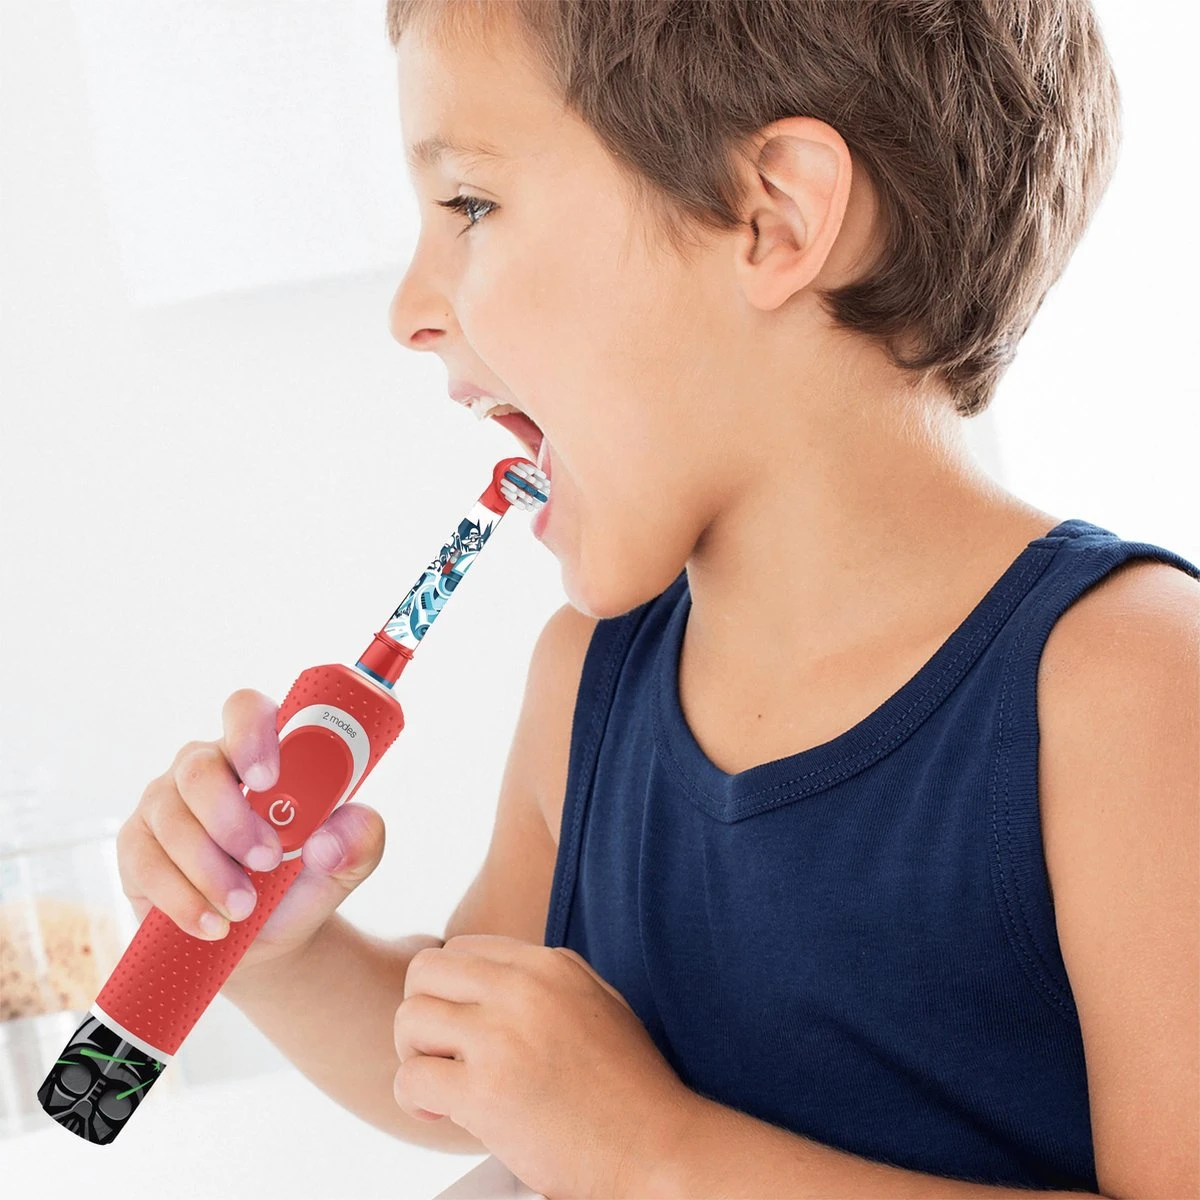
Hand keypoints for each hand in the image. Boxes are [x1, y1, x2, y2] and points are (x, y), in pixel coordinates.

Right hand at [117, 687, 385, 984]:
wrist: (269, 939)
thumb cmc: (308, 881)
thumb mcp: (350, 862)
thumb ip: (359, 840)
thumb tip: (327, 841)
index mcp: (262, 751)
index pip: (245, 711)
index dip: (252, 734)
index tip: (270, 779)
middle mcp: (208, 766)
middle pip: (199, 769)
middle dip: (232, 821)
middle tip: (268, 862)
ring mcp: (165, 803)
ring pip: (172, 819)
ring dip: (211, 870)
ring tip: (245, 908)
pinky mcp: (137, 846)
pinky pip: (145, 862)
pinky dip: (182, 898)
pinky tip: (212, 924)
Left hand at [393, 934, 692, 1197]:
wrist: (657, 1149)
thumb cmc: (631, 1088)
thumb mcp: (598, 1003)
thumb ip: (545, 982)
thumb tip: (493, 976)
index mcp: (549, 964)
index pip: (461, 948)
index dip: (450, 991)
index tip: (461, 1029)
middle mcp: (522, 988)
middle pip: (424, 971)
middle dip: (421, 1013)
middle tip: (440, 1053)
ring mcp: (502, 1037)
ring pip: (409, 1019)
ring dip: (414, 1056)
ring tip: (441, 1086)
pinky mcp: (486, 1091)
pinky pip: (411, 1079)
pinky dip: (414, 1100)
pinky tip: (440, 1114)